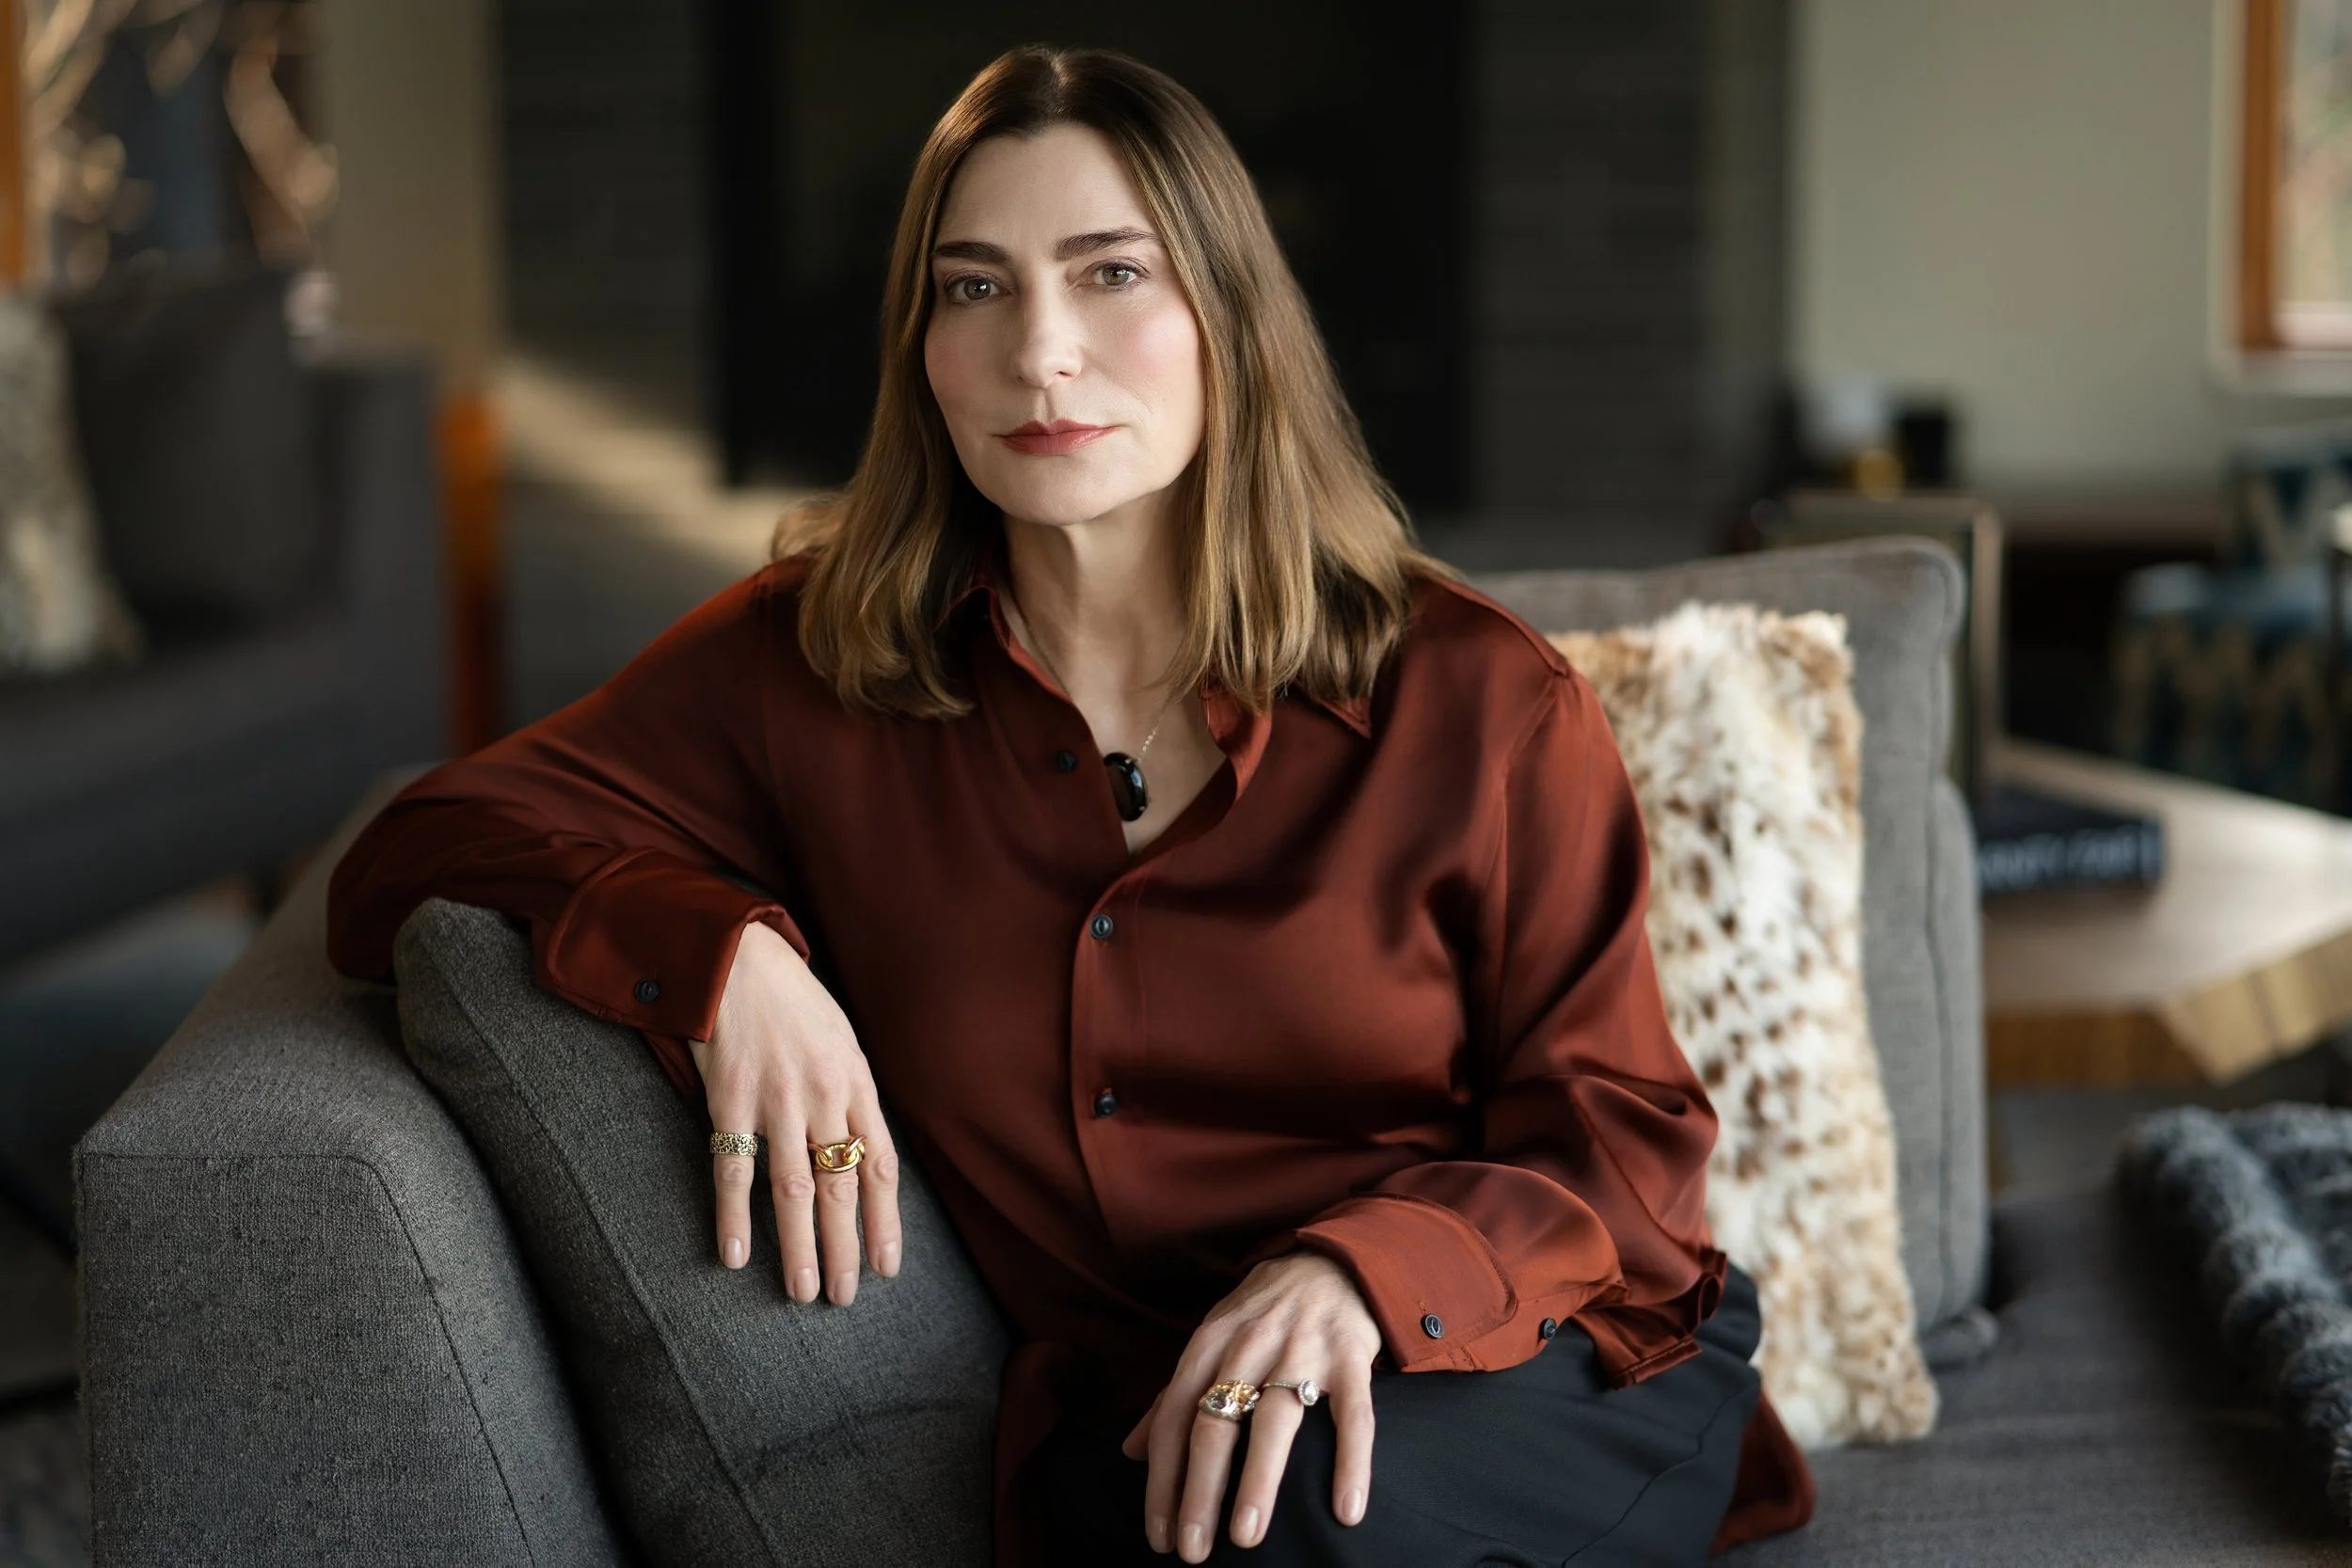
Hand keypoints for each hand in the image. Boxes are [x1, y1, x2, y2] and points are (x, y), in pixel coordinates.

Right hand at [690, 921, 901, 1304]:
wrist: (737, 957)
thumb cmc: (792, 1002)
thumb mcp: (840, 1041)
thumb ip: (851, 1095)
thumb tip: (861, 1151)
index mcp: (857, 1082)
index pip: (880, 1166)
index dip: (886, 1221)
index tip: (889, 1266)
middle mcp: (824, 1096)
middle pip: (842, 1188)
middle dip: (846, 1248)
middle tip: (846, 1297)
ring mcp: (777, 1101)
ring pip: (795, 1190)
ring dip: (800, 1247)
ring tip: (803, 1292)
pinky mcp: (730, 1101)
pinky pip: (733, 1170)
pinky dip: (734, 1216)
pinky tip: (736, 1255)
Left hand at [1120, 1251, 1380, 1558]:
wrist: (1332, 1261)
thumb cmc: (1263, 1311)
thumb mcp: (1211, 1340)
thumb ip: (1173, 1395)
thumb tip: (1130, 1451)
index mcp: (1209, 1343)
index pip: (1175, 1418)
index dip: (1163, 1480)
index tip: (1159, 1536)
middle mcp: (1250, 1344)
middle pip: (1215, 1422)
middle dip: (1199, 1490)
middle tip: (1191, 1551)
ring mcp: (1302, 1350)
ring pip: (1275, 1420)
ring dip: (1258, 1481)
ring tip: (1246, 1537)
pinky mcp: (1350, 1357)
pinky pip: (1354, 1416)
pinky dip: (1352, 1463)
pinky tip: (1346, 1512)